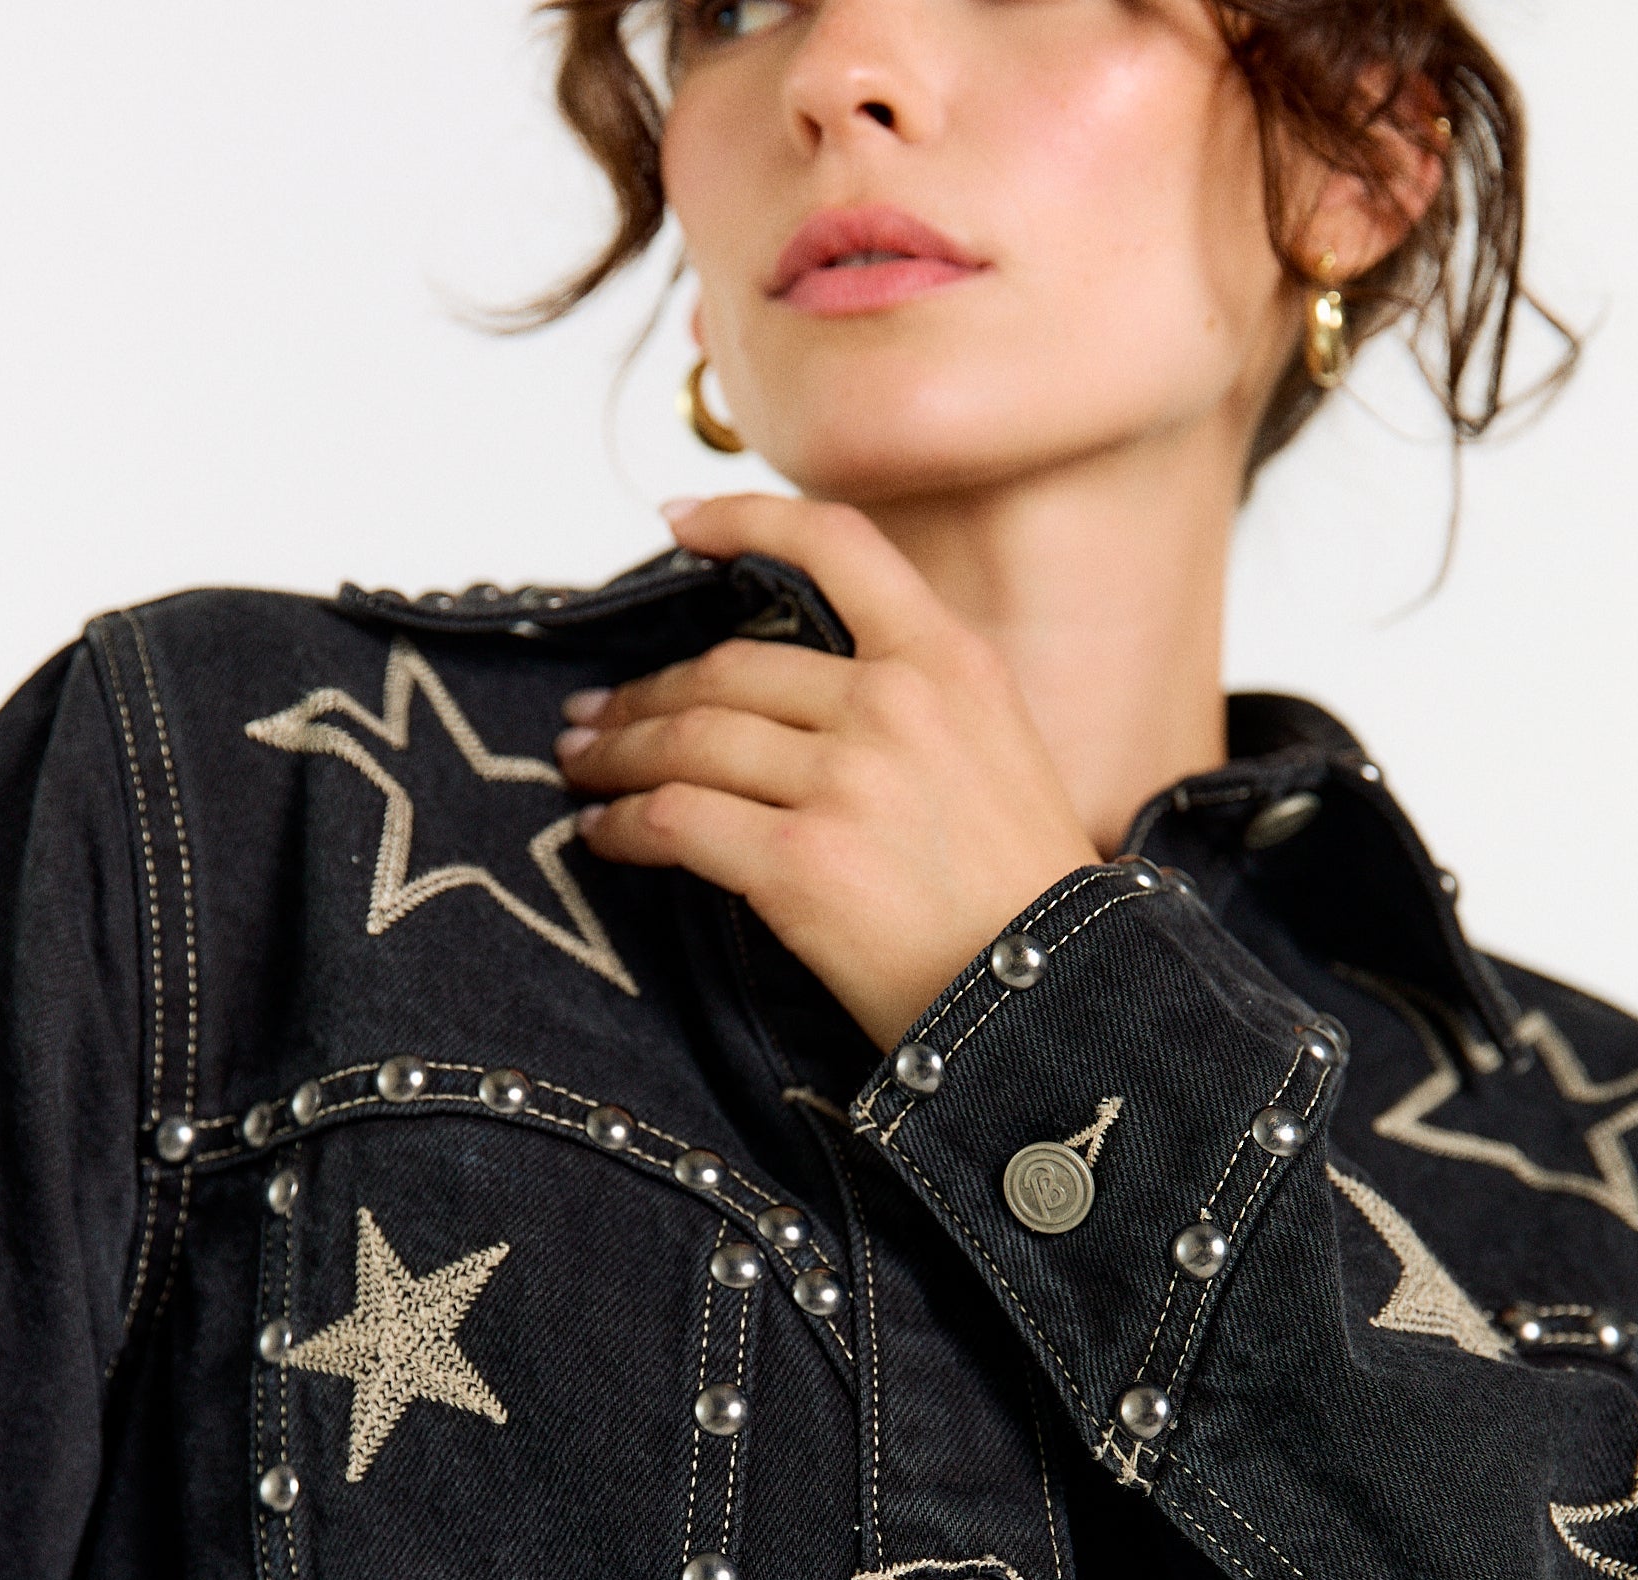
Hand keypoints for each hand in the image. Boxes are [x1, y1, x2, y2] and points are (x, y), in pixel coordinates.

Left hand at [557, 494, 1096, 1052]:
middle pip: (729, 668)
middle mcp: (895, 703)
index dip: (744, 520)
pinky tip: (605, 836)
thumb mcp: (1001, 756)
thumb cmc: (1023, 902)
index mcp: (950, 661)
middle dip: (645, 693)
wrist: (1052, 1001)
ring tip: (586, 770)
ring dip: (618, 754)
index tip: (679, 527)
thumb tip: (803, 697)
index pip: (837, 544)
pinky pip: (676, 820)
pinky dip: (624, 826)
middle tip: (597, 716)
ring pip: (688, 739)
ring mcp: (845, 781)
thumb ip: (917, 704)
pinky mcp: (800, 862)